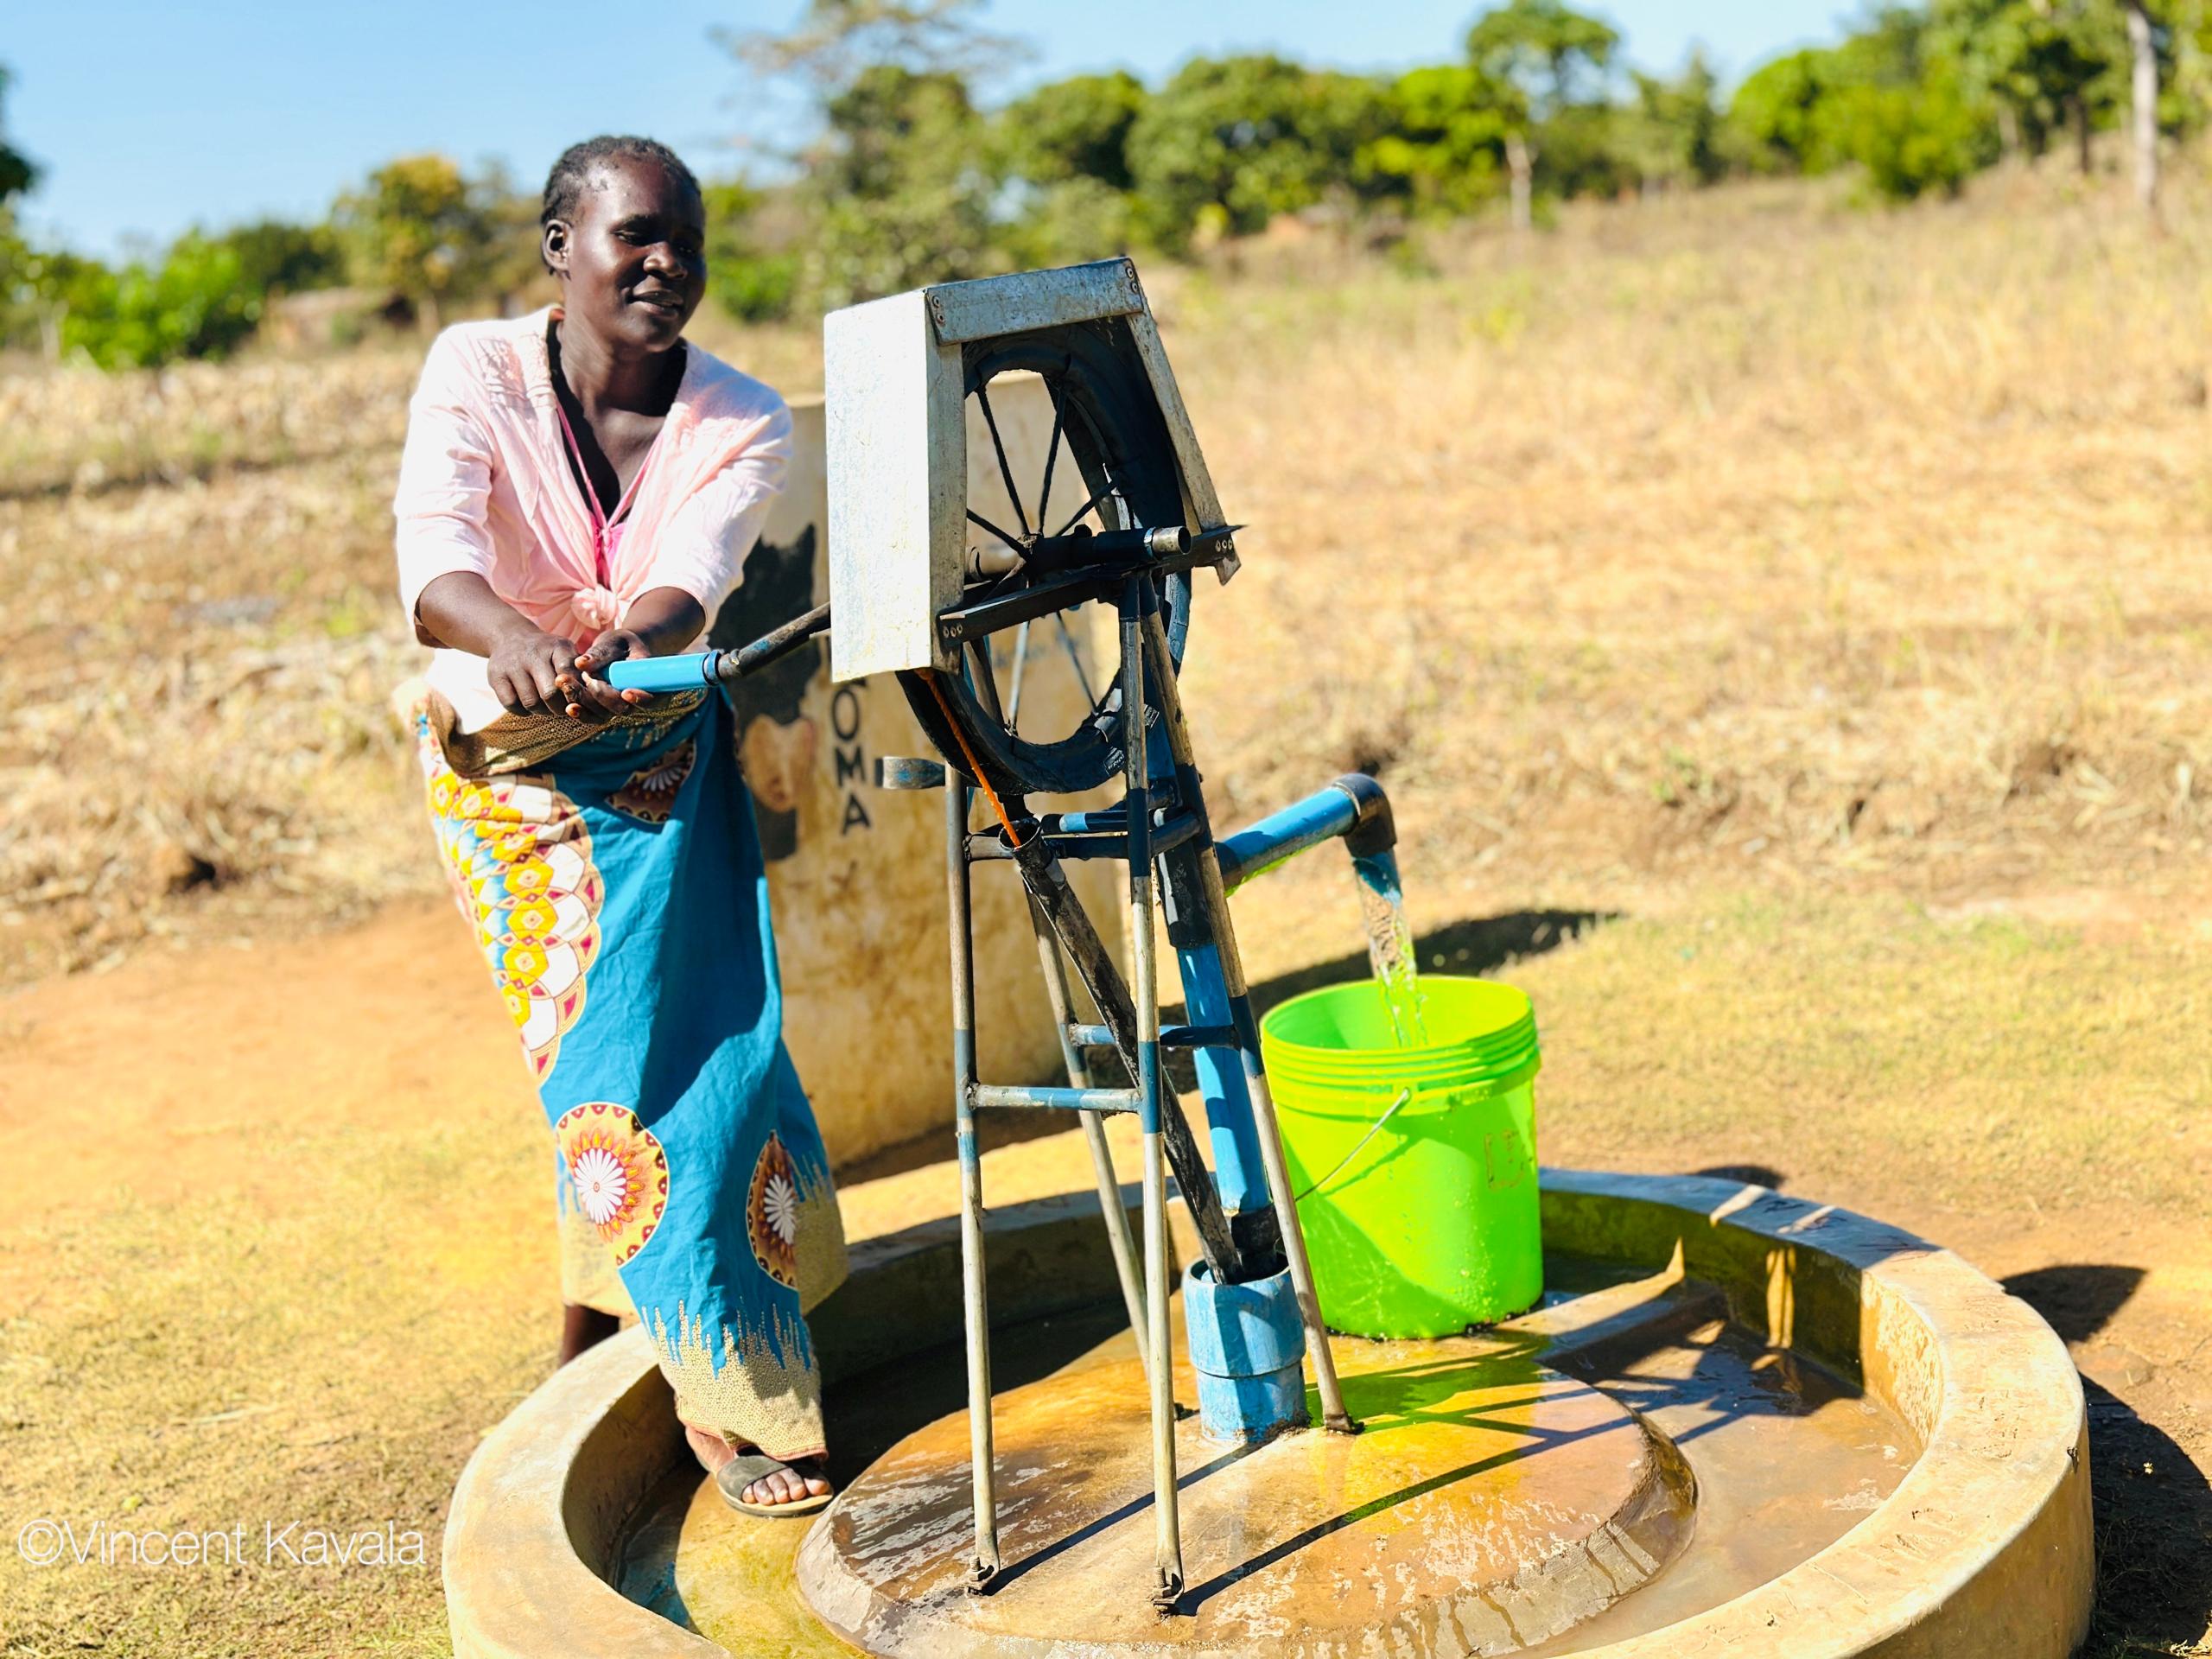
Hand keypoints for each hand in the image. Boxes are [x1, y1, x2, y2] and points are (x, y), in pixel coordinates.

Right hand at [486, 624, 623, 720]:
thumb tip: (600, 700)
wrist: (509, 637)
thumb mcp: (566, 653)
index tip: (578, 699)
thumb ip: (581, 673)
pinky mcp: (495, 677)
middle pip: (550, 694)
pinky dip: (523, 710)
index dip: (576, 693)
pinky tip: (528, 703)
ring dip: (542, 711)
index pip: (569, 675)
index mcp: (556, 646)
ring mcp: (511, 665)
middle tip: (564, 708)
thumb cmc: (547, 653)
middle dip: (560, 707)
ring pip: (532, 703)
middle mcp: (532, 653)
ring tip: (546, 706)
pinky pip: (512, 705)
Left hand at [574, 630, 660, 716]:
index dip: (641, 698)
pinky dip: (580, 711)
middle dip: (603, 696)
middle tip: (587, 678)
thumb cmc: (621, 643)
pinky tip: (569, 706)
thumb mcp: (614, 641)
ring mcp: (620, 708)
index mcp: (653, 684)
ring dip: (584, 701)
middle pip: (623, 709)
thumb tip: (581, 663)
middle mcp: (638, 702)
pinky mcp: (604, 711)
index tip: (626, 692)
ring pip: (604, 714)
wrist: (617, 651)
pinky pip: (592, 716)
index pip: (654, 698)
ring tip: (565, 683)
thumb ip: (602, 653)